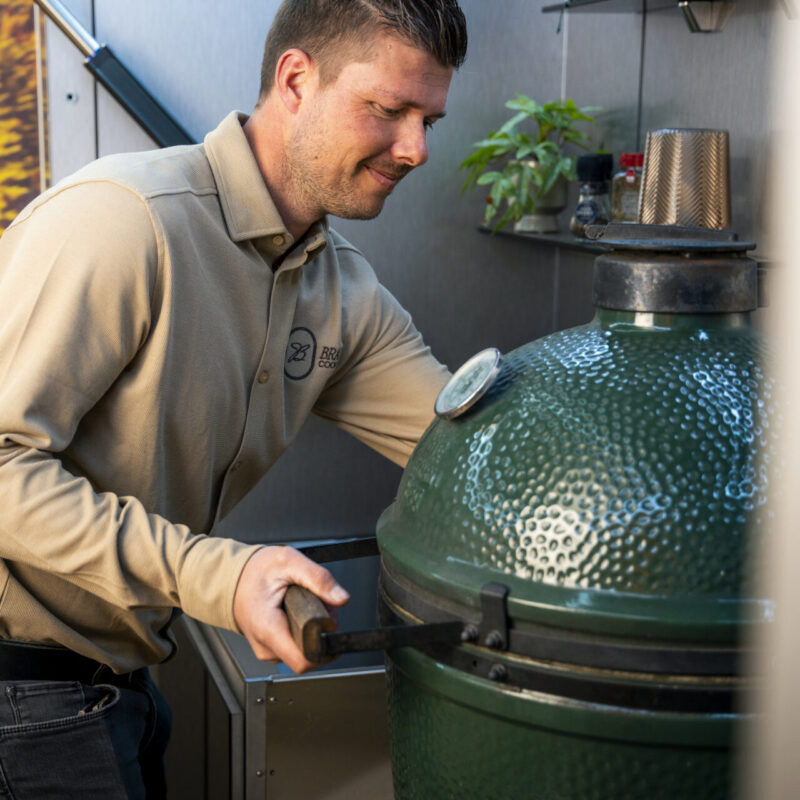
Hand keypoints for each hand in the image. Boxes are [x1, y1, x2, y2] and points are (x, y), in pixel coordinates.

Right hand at [232, 545, 349, 673]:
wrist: (234, 577)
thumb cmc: (255, 570)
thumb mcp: (289, 561)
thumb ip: (318, 578)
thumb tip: (341, 598)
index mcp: (268, 629)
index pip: (303, 661)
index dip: (324, 646)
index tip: (329, 625)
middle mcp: (266, 646)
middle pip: (309, 654)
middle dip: (323, 631)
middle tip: (319, 604)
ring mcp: (268, 650)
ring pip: (304, 651)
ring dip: (315, 630)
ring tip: (307, 604)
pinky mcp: (272, 648)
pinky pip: (296, 647)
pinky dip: (305, 630)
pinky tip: (300, 612)